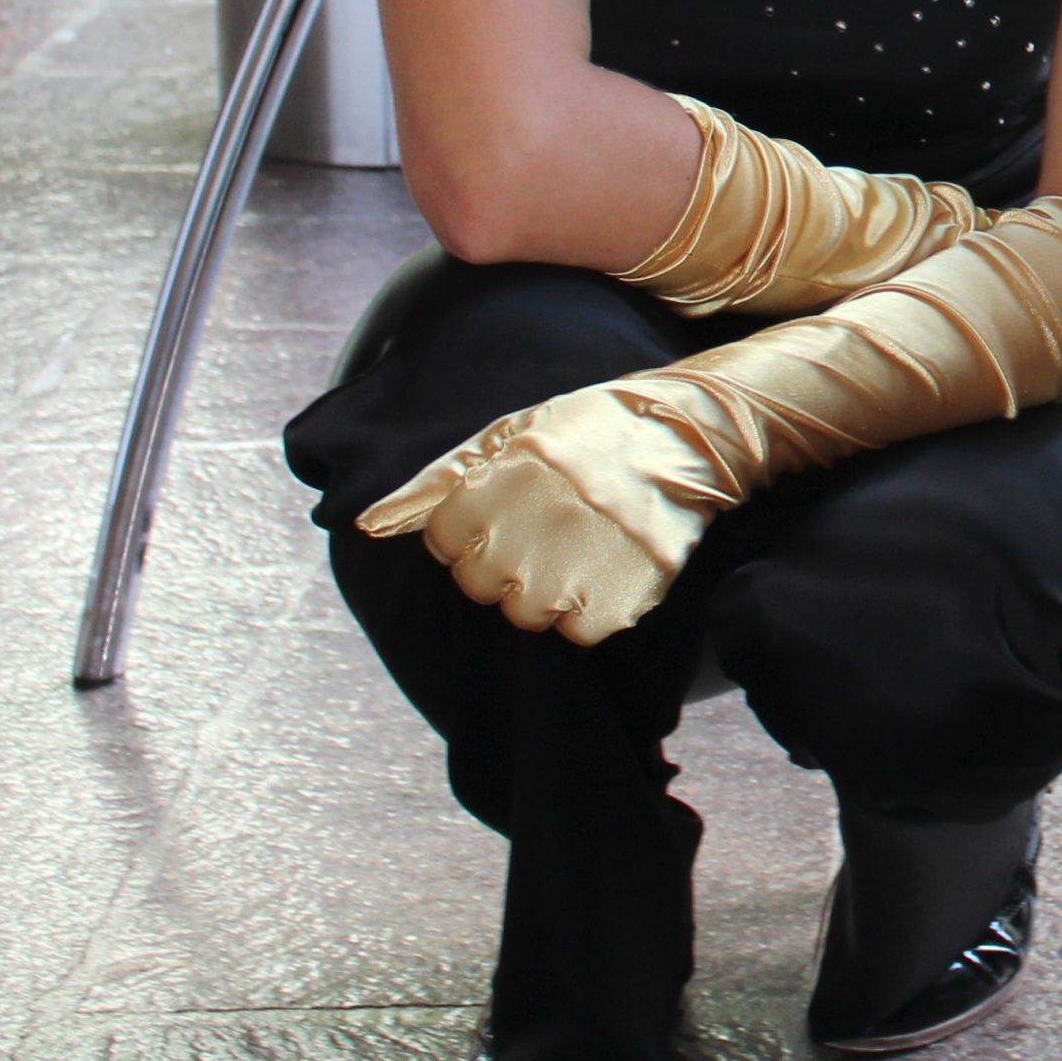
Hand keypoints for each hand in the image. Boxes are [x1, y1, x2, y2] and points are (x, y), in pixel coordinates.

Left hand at [355, 385, 716, 645]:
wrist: (694, 430)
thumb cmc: (591, 428)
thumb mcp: (512, 432)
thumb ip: (437, 480)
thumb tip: (367, 525)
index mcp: (513, 470)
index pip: (444, 540)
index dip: (468, 532)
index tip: (502, 515)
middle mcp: (548, 513)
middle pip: (481, 584)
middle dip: (502, 565)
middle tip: (543, 534)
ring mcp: (594, 552)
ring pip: (526, 614)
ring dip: (544, 592)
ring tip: (574, 553)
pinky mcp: (637, 583)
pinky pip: (581, 633)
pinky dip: (589, 613)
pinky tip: (605, 571)